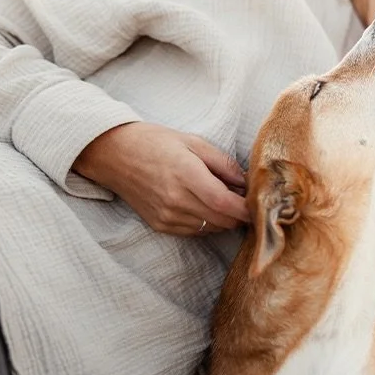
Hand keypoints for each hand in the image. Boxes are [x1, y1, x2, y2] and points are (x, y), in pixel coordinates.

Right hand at [73, 122, 248, 235]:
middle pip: (222, 220)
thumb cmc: (156, 142)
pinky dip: (207, 222)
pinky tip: (203, 205)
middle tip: (244, 199)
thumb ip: (224, 164)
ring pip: (211, 228)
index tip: (260, 206)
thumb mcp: (194, 142)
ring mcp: (167, 216)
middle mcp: (176, 200)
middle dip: (239, 214)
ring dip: (224, 218)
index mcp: (186, 175)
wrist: (115, 155)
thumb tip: (247, 183)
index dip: (247, 209)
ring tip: (221, 198)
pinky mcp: (161, 225)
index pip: (225, 204)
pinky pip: (195, 231)